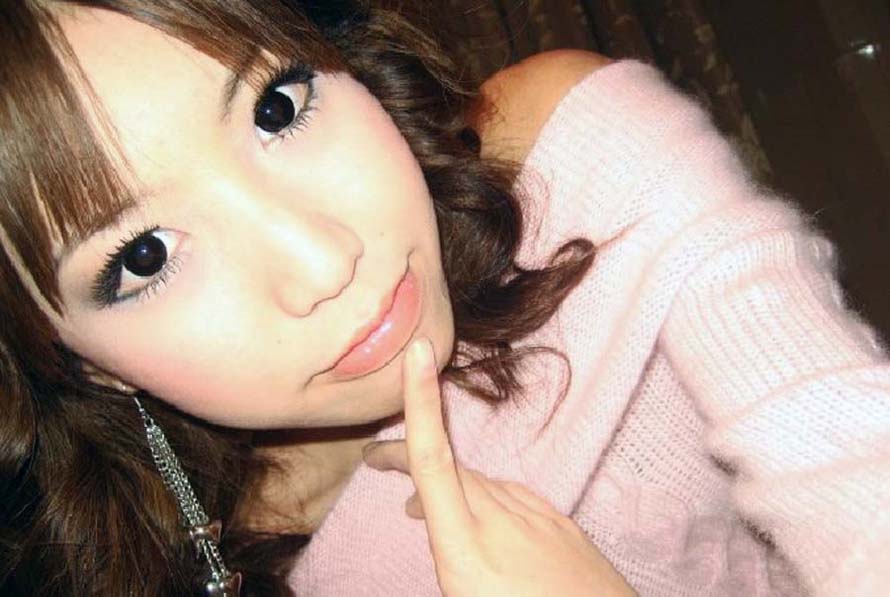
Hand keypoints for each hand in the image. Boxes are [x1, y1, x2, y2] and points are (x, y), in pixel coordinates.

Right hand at [362, 337, 635, 596]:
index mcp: (466, 544)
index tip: (417, 353)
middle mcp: (499, 518)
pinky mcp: (559, 522)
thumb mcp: (464, 592)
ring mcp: (535, 516)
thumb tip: (429, 521)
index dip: (421, 403)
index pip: (433, 461)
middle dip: (405, 455)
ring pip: (477, 483)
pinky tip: (480, 516)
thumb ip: (446, 555)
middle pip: (446, 466)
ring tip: (413, 506)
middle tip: (374, 460)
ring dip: (444, 485)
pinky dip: (482, 498)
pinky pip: (510, 496)